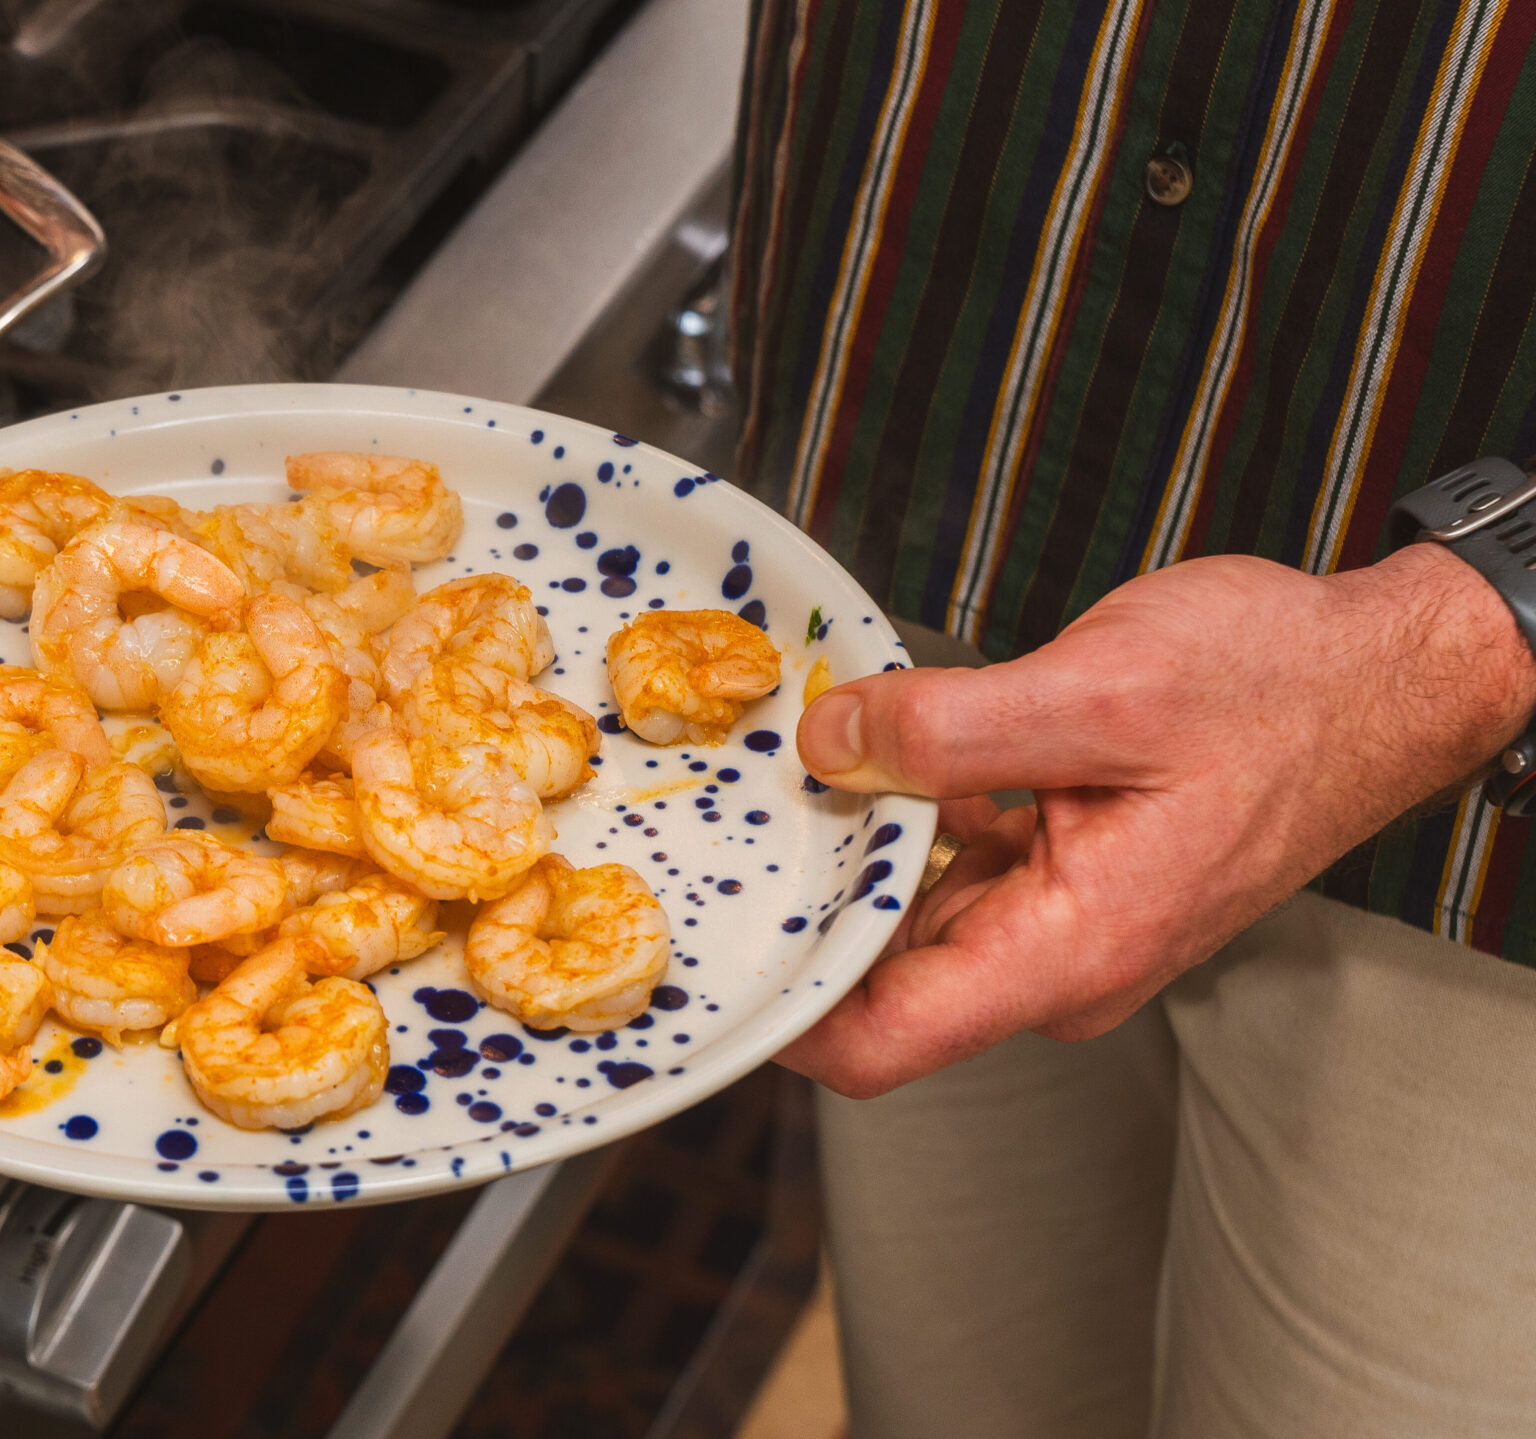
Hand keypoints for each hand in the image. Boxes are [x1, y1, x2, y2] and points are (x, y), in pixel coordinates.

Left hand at [778, 545, 1535, 1097]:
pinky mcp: (1061, 873)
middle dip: (801, 913)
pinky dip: (900, 825)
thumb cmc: (1277, 685)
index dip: (782, 1013)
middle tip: (722, 828)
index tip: (710, 950)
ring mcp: (1058, 922)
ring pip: (907, 922)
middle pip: (877, 983)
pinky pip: (948, 873)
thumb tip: (829, 745)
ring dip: (848, 861)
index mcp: (1068, 951)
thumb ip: (949, 727)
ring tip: (782, 782)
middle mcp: (1057, 960)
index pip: (880, 1044)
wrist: (1379, 670)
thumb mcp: (1102, 685)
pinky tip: (866, 760)